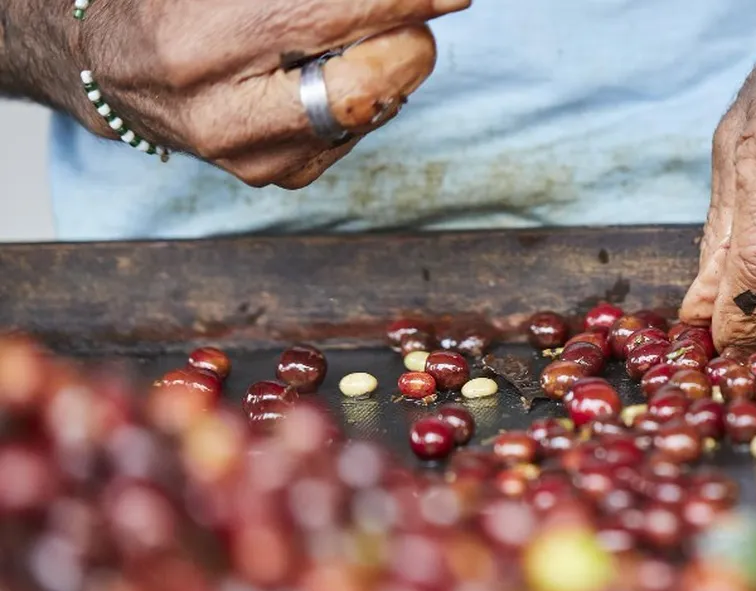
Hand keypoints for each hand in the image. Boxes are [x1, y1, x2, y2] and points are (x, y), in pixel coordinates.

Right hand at [14, 0, 468, 187]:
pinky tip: (337, 68)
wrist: (111, 63)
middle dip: (406, 41)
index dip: (402, 2)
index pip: (328, 18)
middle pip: (362, 86)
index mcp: (197, 46)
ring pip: (369, 113)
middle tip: (414, 11)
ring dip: (389, 65)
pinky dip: (370, 92)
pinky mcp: (277, 179)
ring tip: (361, 34)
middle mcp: (220, 116)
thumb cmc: (174, 0)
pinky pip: (358, 132)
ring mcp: (250, 159)